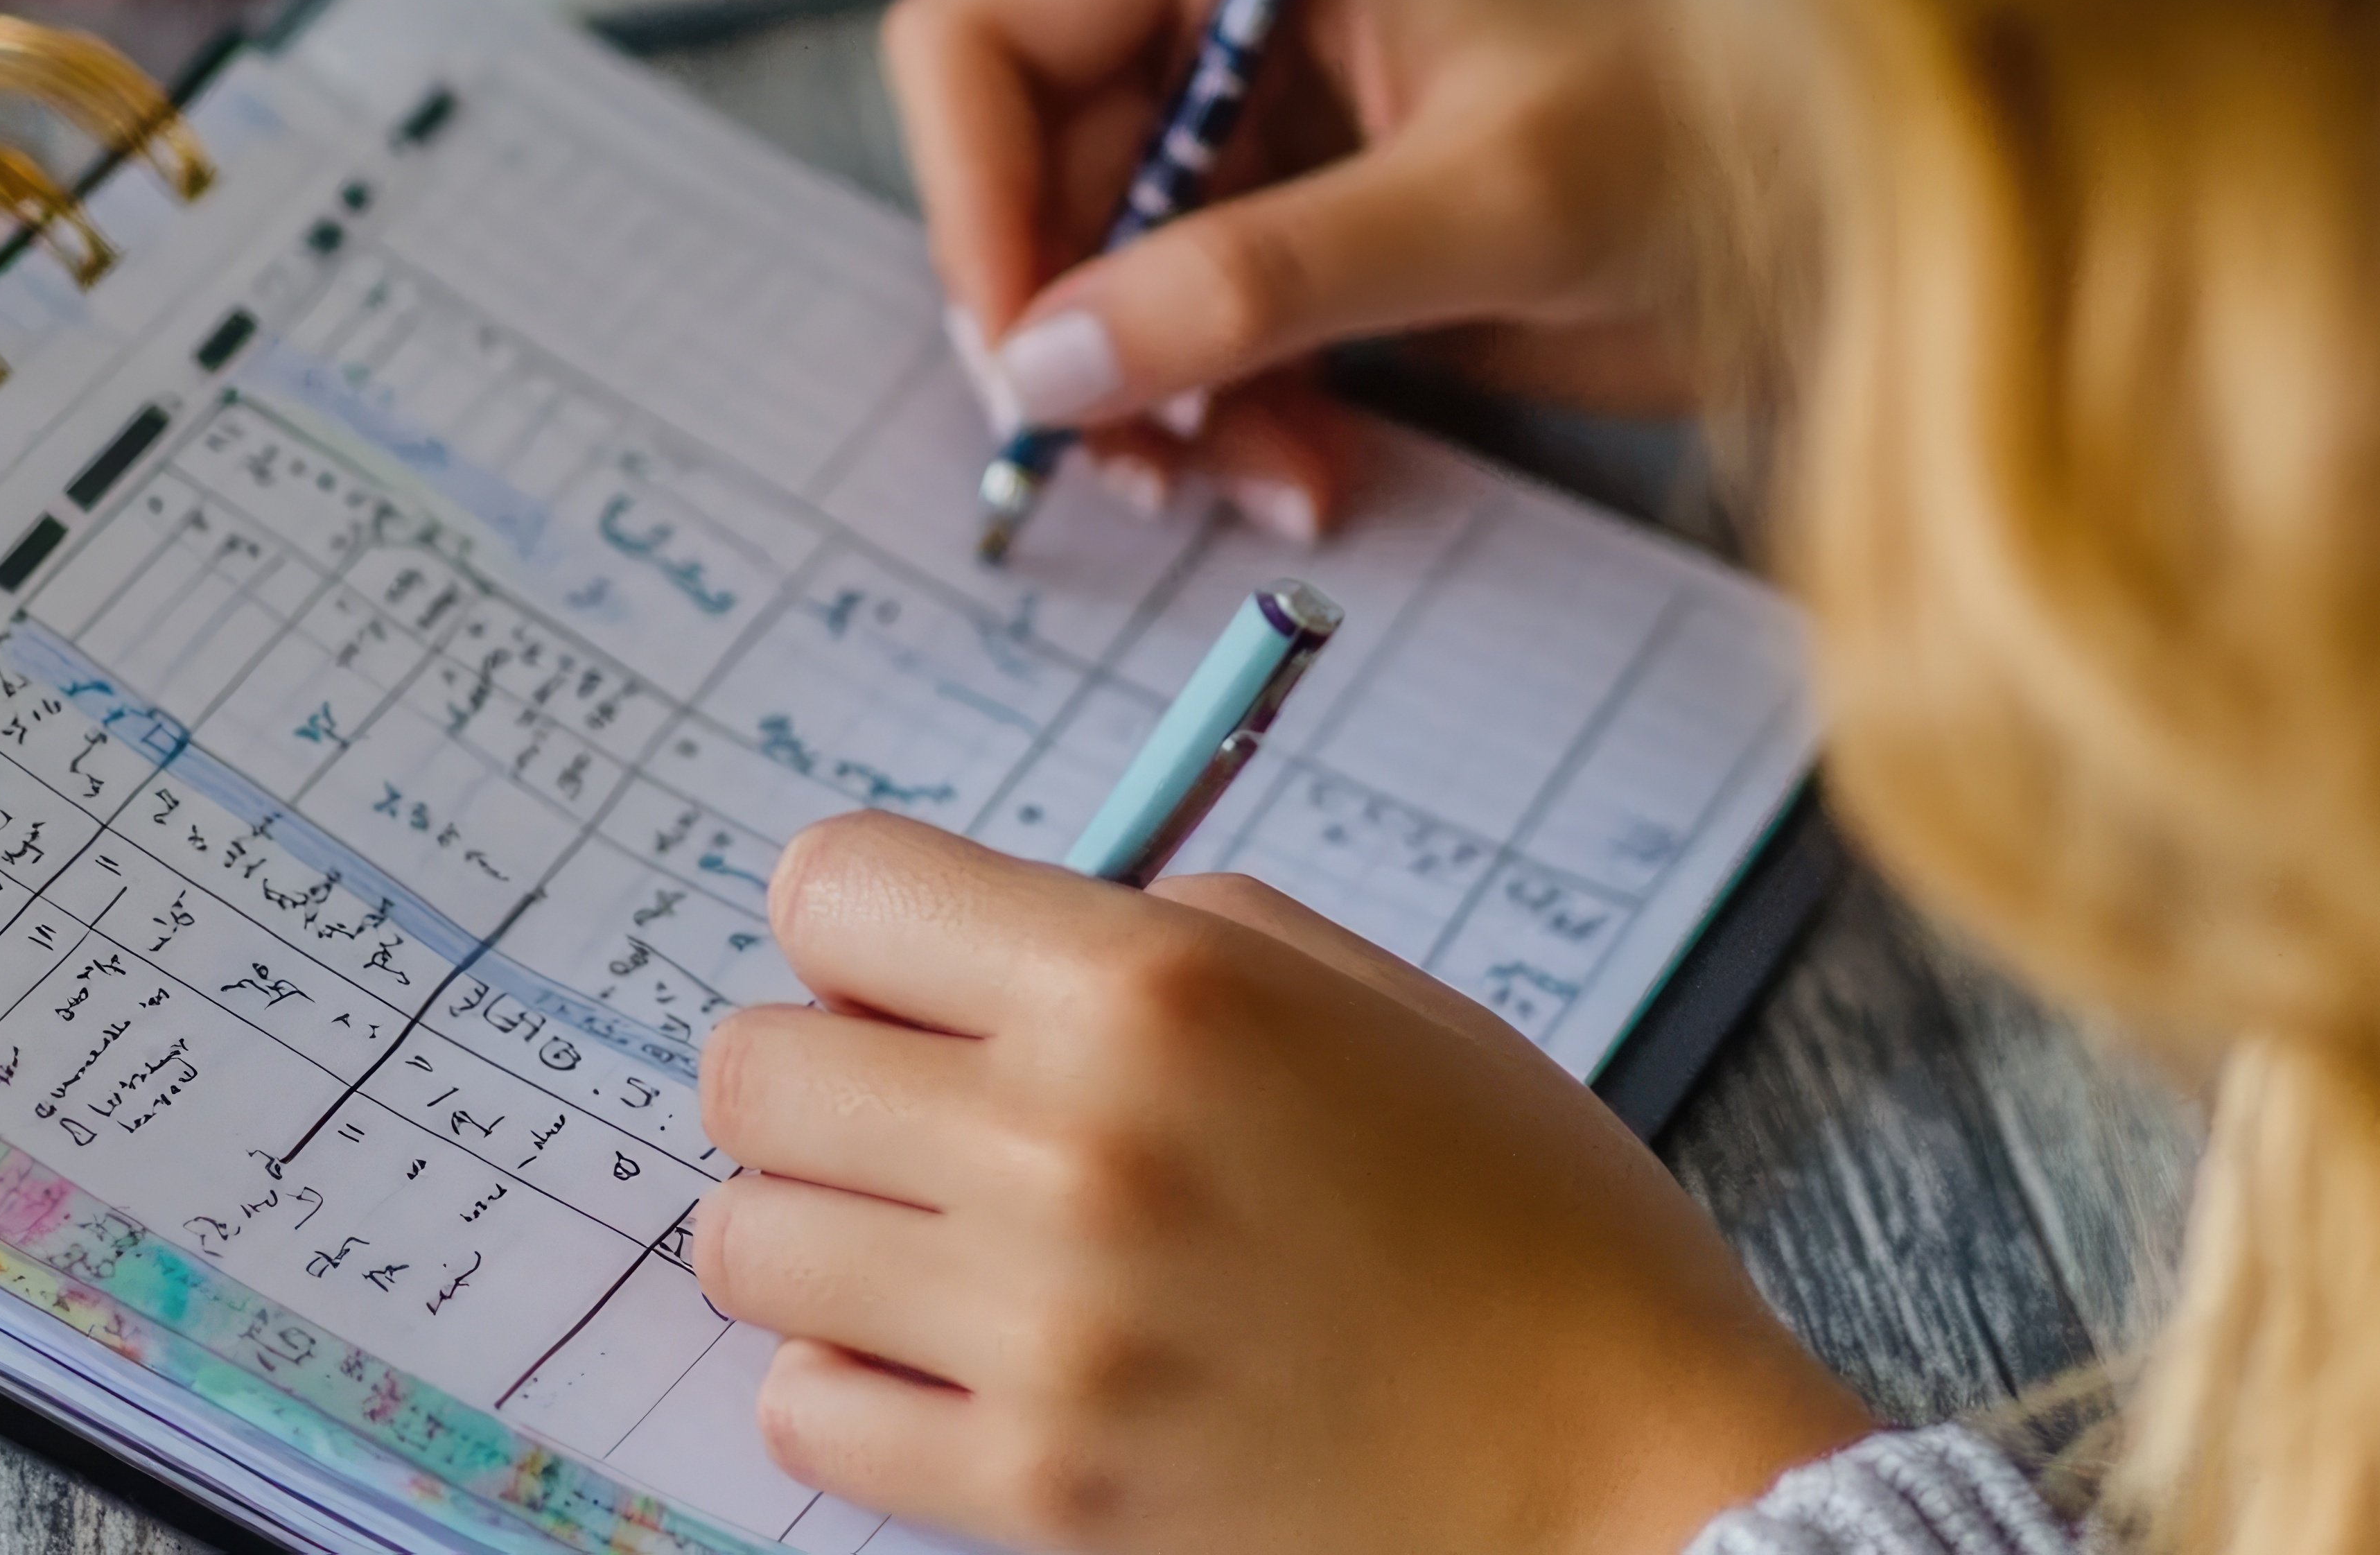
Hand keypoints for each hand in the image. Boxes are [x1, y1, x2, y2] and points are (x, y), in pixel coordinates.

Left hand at [691, 814, 1866, 1554]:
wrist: (1632, 1475)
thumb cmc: (1532, 1226)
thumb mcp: (1376, 998)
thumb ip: (1169, 931)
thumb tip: (995, 933)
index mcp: (1154, 987)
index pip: (834, 889)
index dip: (859, 925)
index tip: (909, 970)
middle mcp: (1068, 1142)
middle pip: (753, 1068)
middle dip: (822, 1072)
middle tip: (921, 1110)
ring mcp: (1040, 1330)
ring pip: (747, 1242)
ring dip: (822, 1230)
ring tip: (940, 1242)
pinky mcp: (1036, 1490)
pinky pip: (803, 1411)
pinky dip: (853, 1384)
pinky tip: (965, 1362)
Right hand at [883, 0, 1715, 539]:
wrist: (1831, 227)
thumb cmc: (1700, 147)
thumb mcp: (1490, 208)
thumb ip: (1266, 275)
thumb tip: (1053, 362)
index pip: (979, 40)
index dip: (972, 201)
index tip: (1032, 363)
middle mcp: (1207, 14)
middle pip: (1019, 191)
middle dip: (1084, 345)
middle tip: (1161, 466)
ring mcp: (1241, 135)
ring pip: (1088, 298)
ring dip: (1159, 414)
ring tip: (1282, 482)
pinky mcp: (1284, 244)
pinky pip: (1174, 352)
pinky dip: (1221, 431)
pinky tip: (1316, 475)